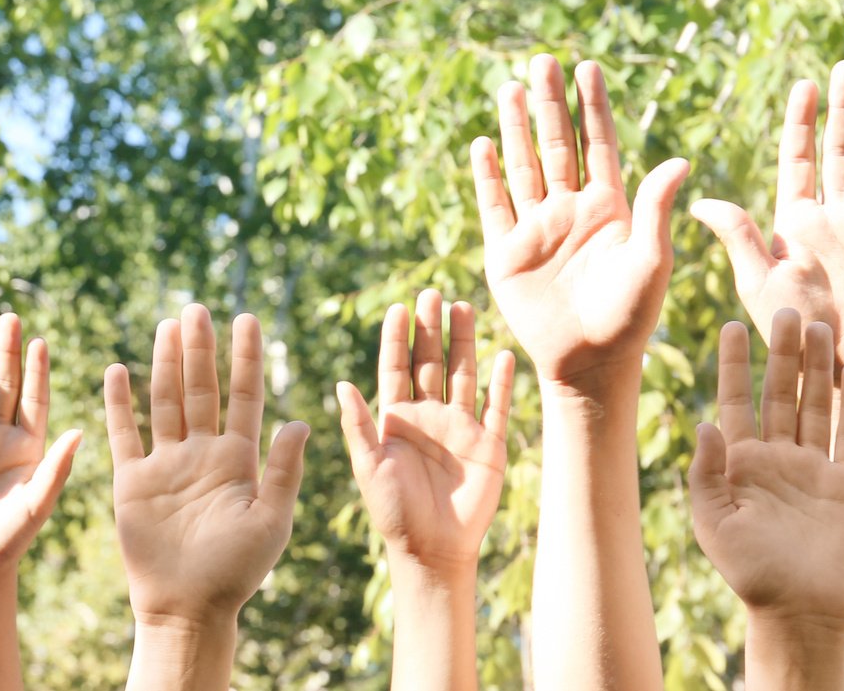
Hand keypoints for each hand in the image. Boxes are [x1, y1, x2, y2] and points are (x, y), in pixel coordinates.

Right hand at [0, 314, 81, 582]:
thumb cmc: (5, 542)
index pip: (34, 400)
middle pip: (2, 386)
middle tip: (8, 317)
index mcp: (27, 449)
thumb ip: (55, 470)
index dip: (37, 371)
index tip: (39, 341)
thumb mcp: (34, 506)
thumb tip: (79, 433)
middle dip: (5, 353)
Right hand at [105, 306, 308, 624]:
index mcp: (239, 461)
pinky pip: (125, 434)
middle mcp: (202, 455)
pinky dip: (119, 403)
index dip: (245, 360)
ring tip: (168, 325)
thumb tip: (301, 420)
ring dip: (166, 364)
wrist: (187, 608)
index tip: (247, 320)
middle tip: (199, 309)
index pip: (245, 398)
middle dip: (201, 350)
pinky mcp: (132, 481)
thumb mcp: (271, 520)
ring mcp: (166, 465)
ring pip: (165, 402)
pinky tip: (118, 370)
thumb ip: (283, 471)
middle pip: (201, 391)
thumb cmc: (236, 572)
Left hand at [338, 290, 514, 578]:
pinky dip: (500, 382)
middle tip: (431, 294)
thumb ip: (357, 426)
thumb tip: (341, 383)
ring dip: (464, 343)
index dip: (396, 339)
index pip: (395, 368)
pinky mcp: (489, 445)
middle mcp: (428, 416)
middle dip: (430, 330)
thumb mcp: (368, 466)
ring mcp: (460, 428)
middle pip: (430, 363)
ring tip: (463, 308)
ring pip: (463, 375)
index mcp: (396, 419)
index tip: (398, 307)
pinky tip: (502, 354)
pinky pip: (496, 406)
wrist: (431, 550)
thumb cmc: (393, 512)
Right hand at [470, 55, 689, 393]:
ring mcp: (536, 228)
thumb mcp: (653, 260)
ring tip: (508, 88)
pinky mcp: (505, 251)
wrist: (590, 365)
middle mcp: (571, 211)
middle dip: (549, 104)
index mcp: (610, 209)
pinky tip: (482, 144)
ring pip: (523, 165)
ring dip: (514, 128)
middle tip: (541, 62)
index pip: (599, 144)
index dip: (593, 106)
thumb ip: (656, 209)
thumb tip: (681, 161)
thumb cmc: (631, 318)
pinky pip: (493, 204)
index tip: (588, 67)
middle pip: (557, 144)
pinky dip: (487, 174)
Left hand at [690, 310, 843, 631]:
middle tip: (785, 307)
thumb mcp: (712, 520)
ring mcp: (813, 467)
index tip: (731, 325)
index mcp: (739, 462)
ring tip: (819, 325)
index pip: (734, 400)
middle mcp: (776, 457)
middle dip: (781, 353)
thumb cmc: (749, 570)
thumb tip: (704, 423)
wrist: (800, 609)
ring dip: (817, 367)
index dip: (733, 364)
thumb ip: (707, 471)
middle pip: (778, 393)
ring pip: (815, 405)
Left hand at [691, 61, 843, 392]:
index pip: (799, 158)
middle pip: (843, 151)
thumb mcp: (757, 279)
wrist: (833, 370)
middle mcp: (838, 217)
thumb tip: (698, 197)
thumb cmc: (790, 328)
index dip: (802, 122)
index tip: (804, 84)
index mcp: (797, 220)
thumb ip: (736, 235)